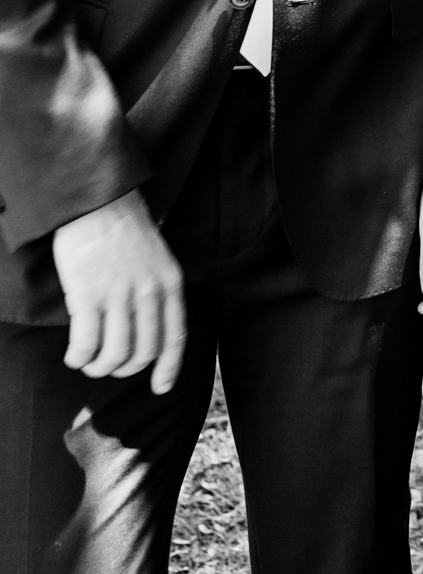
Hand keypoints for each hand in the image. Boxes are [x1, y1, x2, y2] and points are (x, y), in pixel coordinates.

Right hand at [53, 192, 185, 394]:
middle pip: (143, 352)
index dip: (169, 367)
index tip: (160, 388)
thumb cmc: (125, 232)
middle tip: (108, 367)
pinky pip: (86, 344)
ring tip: (89, 363)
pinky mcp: (89, 296)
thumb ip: (159, 292)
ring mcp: (120, 296)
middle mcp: (150, 294)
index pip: (176, 337)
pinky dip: (79, 358)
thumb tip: (150, 329)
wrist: (100, 205)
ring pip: (115, 355)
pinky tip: (74, 356)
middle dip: (124, 369)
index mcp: (171, 285)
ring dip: (99, 368)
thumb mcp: (159, 260)